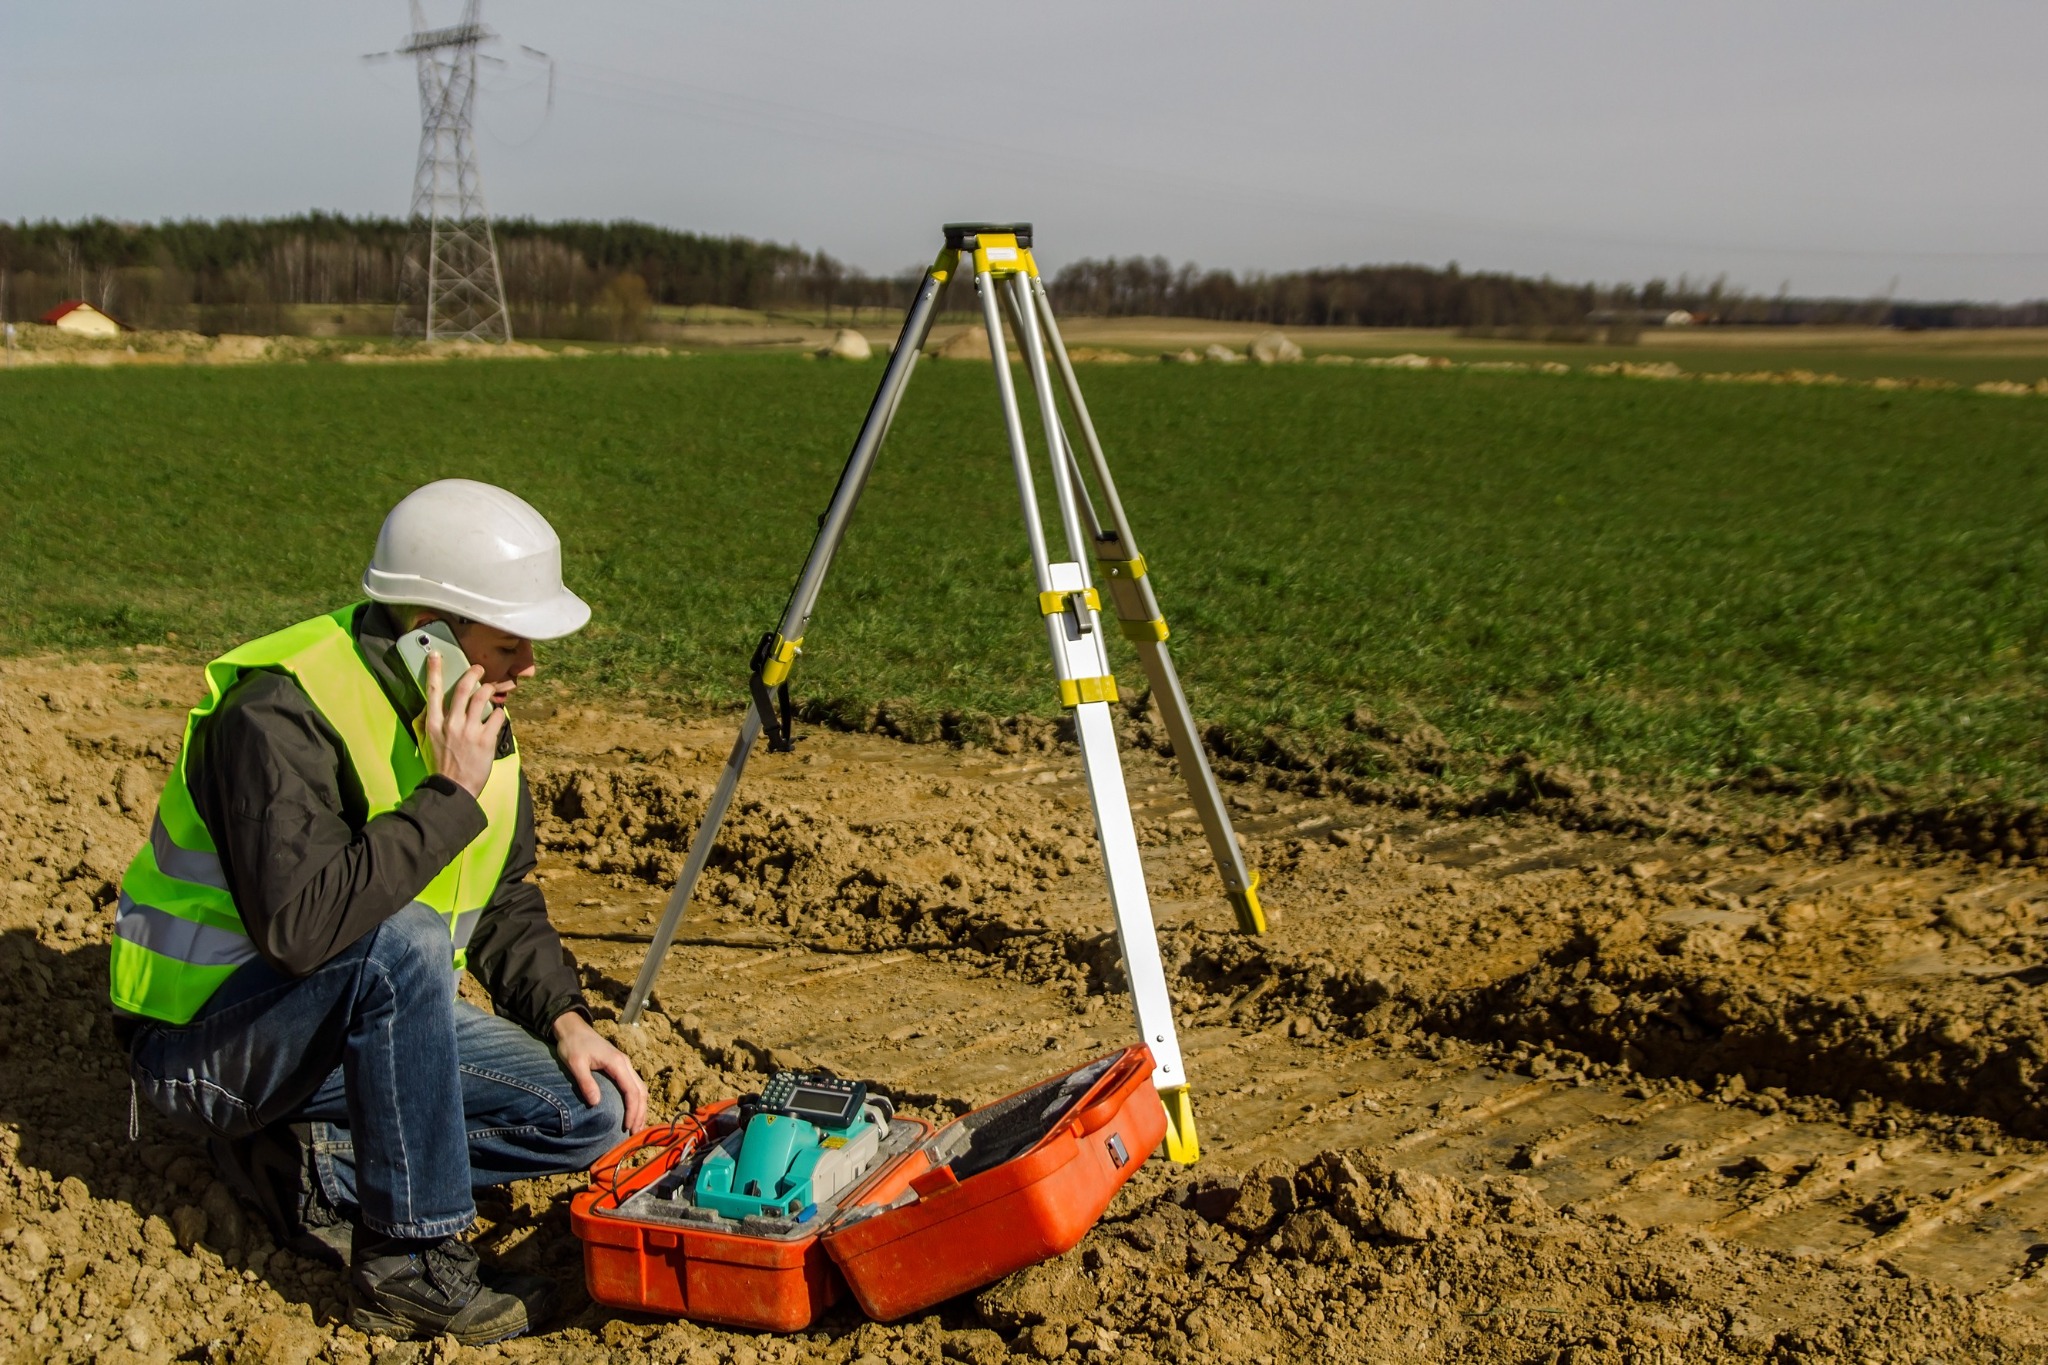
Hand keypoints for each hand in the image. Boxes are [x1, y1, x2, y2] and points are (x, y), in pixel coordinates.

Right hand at [422, 651, 504, 797]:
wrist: (453, 789)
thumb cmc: (441, 766)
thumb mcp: (428, 742)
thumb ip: (429, 723)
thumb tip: (430, 707)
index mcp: (433, 724)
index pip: (432, 692)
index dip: (434, 671)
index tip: (435, 655)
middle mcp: (450, 724)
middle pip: (461, 689)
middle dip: (472, 674)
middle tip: (479, 668)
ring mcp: (469, 731)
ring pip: (481, 698)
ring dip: (489, 689)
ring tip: (492, 689)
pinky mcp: (485, 739)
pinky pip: (497, 716)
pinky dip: (499, 712)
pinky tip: (498, 714)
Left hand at [554, 1012, 648, 1132]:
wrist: (573, 1028)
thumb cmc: (573, 1045)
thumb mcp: (575, 1063)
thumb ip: (586, 1082)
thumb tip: (596, 1104)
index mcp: (617, 1063)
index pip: (631, 1091)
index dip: (632, 1111)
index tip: (628, 1127)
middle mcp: (625, 1064)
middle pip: (641, 1091)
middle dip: (640, 1113)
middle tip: (635, 1133)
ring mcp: (625, 1064)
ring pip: (640, 1088)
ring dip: (641, 1107)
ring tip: (636, 1126)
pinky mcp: (620, 1066)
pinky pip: (634, 1085)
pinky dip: (636, 1100)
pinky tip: (632, 1110)